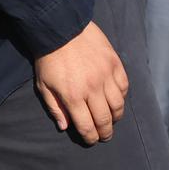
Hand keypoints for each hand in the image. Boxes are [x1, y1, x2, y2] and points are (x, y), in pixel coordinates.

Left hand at [34, 22, 129, 144]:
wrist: (62, 29)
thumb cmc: (49, 59)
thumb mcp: (44, 86)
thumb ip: (55, 108)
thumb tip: (65, 127)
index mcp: (73, 96)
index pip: (86, 125)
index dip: (90, 137)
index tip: (91, 140)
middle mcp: (92, 89)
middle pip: (105, 119)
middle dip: (105, 132)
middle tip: (105, 136)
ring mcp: (106, 76)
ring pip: (118, 105)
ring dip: (116, 117)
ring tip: (111, 120)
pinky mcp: (115, 64)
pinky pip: (124, 86)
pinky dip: (122, 97)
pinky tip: (116, 100)